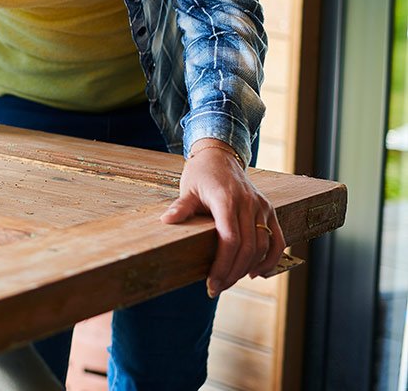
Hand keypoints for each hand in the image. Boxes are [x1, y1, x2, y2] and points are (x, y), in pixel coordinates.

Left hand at [159, 138, 284, 297]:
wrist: (221, 155)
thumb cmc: (201, 174)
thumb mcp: (188, 188)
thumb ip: (181, 206)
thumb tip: (167, 221)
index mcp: (226, 199)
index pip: (230, 239)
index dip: (223, 265)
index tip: (211, 283)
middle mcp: (248, 203)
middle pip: (248, 248)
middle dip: (233, 273)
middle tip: (217, 288)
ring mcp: (262, 207)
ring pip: (264, 246)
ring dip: (249, 269)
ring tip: (230, 281)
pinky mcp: (269, 210)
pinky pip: (277, 239)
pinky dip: (270, 259)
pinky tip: (256, 273)